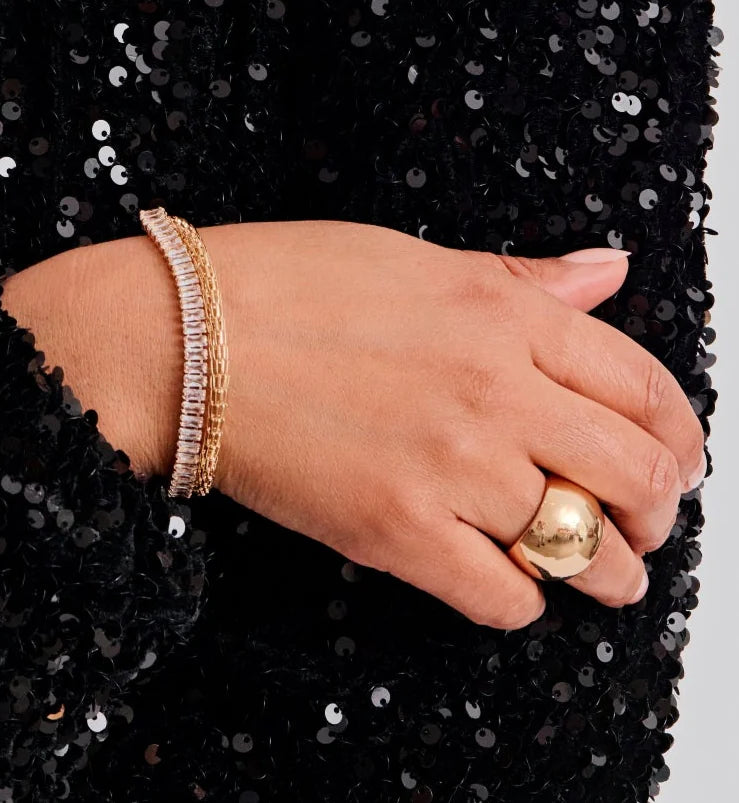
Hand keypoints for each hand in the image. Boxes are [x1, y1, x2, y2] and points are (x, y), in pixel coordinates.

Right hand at [1, 220, 705, 630]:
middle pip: (635, 475)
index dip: (677, 433)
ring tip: (601, 573)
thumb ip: (519, 278)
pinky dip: (520, 600)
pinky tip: (504, 580)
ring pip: (585, 550)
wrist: (180, 337)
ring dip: (610, 572)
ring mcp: (449, 466)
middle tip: (642, 523)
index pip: (643, 385)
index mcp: (502, 315)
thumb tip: (608, 271)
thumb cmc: (280, 283)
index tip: (673, 456)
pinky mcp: (395, 532)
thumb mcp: (410, 256)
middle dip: (656, 510)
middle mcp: (495, 391)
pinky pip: (503, 597)